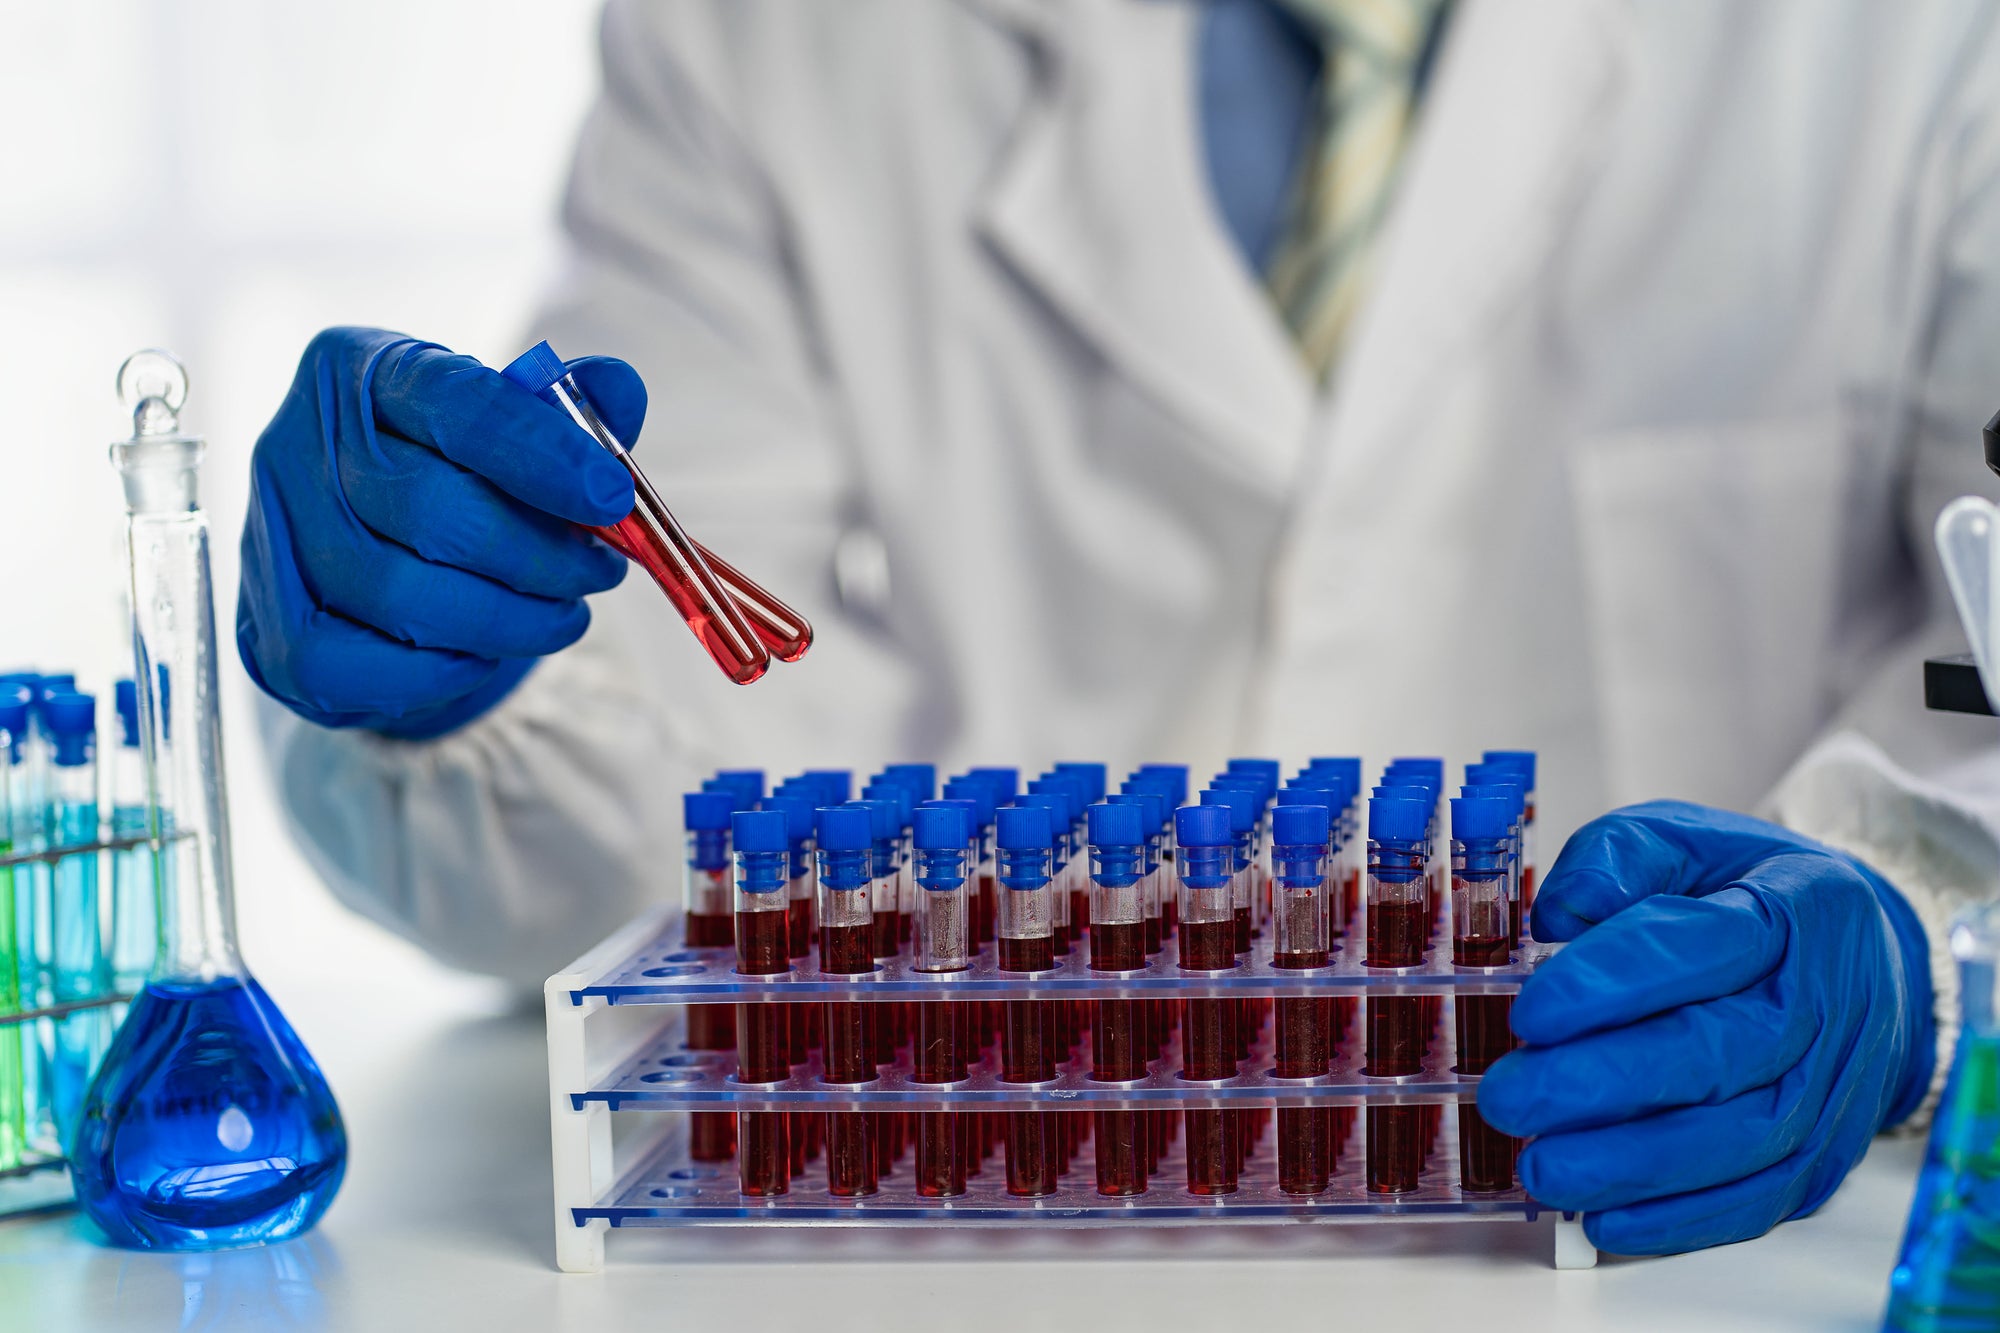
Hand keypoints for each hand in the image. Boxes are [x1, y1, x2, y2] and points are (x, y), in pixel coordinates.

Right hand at [238, 328, 642, 736]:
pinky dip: (440, 671)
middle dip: (539, 555)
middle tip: (599, 572)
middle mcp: (294, 444)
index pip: (456, 404)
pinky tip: (486, 651)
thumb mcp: (512, 423)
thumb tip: (620, 389)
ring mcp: (267, 540)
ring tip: (564, 615)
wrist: (372, 550)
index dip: (541, 455)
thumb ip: (570, 408)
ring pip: (401, 597)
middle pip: (431, 512)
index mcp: (360, 369)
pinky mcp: (263, 631)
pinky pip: (358, 667)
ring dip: (508, 620)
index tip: (612, 498)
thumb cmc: (455, 473)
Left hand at [1477, 800, 1934, 1255]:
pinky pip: (1755, 1201)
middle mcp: (1823, 1006)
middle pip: (1714, 1056)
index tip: (1529, 1013)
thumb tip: (1561, 915)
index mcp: (1793, 908)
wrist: (1863, 957)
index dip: (1610, 984)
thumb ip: (1615, 860)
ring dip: (1629, 1165)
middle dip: (1599, 1085)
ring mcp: (1829, 1091)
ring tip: (1540, 1168)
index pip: (1700, 946)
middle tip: (1509, 1097)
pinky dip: (1677, 1220)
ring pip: (1736, 1144)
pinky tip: (1603, 1219)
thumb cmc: (1749, 894)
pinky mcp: (1821, 1158)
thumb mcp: (1683, 839)